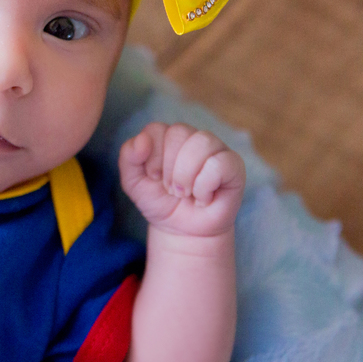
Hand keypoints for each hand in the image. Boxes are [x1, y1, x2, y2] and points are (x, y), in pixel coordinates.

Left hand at [119, 122, 244, 237]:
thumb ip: (128, 157)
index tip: (154, 178)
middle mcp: (193, 137)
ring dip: (186, 176)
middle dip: (169, 169)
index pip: (156, 129)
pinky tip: (203, 197)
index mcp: (167, 136)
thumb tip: (142, 139)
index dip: (152, 157)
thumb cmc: (160, 202)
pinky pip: (218, 164)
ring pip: (201, 143)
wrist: (182, 232)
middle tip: (171, 189)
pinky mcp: (234, 165)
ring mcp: (216, 148)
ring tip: (186, 193)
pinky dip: (204, 186)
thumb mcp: (133, 182)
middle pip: (179, 132)